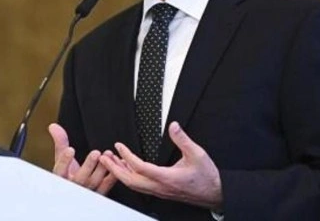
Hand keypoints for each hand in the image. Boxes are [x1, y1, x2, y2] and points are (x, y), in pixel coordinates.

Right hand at [48, 123, 116, 194]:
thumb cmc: (68, 172)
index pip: (60, 170)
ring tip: (108, 154)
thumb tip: (53, 126)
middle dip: (88, 166)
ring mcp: (87, 191)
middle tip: (96, 153)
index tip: (70, 149)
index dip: (65, 161)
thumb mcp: (61, 157)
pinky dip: (113, 175)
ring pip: (95, 182)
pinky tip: (117, 164)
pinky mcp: (99, 193)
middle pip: (80, 178)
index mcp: (62, 177)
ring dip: (102, 169)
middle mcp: (74, 185)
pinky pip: (107, 186)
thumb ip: (60, 142)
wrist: (78, 188)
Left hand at [99, 121, 222, 208]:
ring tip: (111, 161)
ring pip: (134, 185)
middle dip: (114, 169)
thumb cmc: (207, 176)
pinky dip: (130, 177)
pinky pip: (140, 186)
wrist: (215, 193)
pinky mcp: (161, 191)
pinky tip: (127, 169)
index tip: (119, 146)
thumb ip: (183, 139)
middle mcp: (160, 187)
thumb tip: (173, 126)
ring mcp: (160, 191)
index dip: (127, 157)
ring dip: (120, 173)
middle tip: (104, 158)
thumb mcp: (197, 154)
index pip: (141, 168)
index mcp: (167, 178)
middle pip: (131, 181)